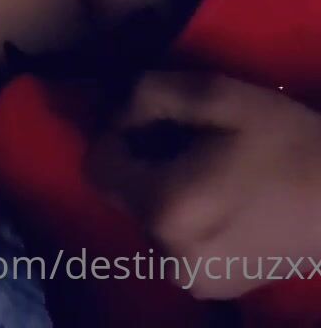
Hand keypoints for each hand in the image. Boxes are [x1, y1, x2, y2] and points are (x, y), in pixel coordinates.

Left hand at [84, 69, 320, 299]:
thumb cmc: (285, 142)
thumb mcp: (217, 95)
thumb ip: (151, 93)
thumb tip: (116, 107)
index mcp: (165, 207)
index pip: (97, 165)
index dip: (116, 132)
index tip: (153, 117)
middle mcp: (168, 254)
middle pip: (125, 192)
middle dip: (145, 158)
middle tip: (191, 136)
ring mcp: (191, 279)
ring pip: (151, 217)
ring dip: (166, 187)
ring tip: (212, 165)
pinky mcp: (214, 290)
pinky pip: (177, 241)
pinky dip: (188, 215)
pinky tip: (227, 196)